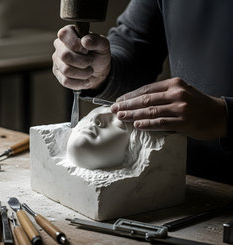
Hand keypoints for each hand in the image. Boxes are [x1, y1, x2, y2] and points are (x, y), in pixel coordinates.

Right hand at [52, 25, 110, 89]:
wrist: (98, 71)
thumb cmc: (98, 55)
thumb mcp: (103, 46)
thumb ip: (97, 40)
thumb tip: (85, 41)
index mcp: (69, 33)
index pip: (64, 34)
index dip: (76, 44)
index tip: (86, 50)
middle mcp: (60, 46)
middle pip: (65, 55)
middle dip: (83, 61)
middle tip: (90, 61)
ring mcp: (57, 61)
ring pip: (66, 70)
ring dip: (83, 73)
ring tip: (89, 71)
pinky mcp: (58, 74)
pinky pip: (66, 81)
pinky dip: (79, 82)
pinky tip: (85, 79)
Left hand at [110, 77, 226, 139]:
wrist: (220, 115)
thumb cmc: (197, 104)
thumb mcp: (182, 92)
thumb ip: (162, 95)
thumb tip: (137, 102)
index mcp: (174, 84)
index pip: (146, 89)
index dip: (130, 95)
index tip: (118, 101)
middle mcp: (176, 94)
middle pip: (145, 99)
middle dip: (127, 105)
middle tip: (114, 109)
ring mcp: (180, 108)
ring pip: (150, 111)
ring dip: (133, 114)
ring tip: (121, 117)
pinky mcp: (183, 122)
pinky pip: (160, 123)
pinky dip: (147, 124)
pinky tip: (136, 124)